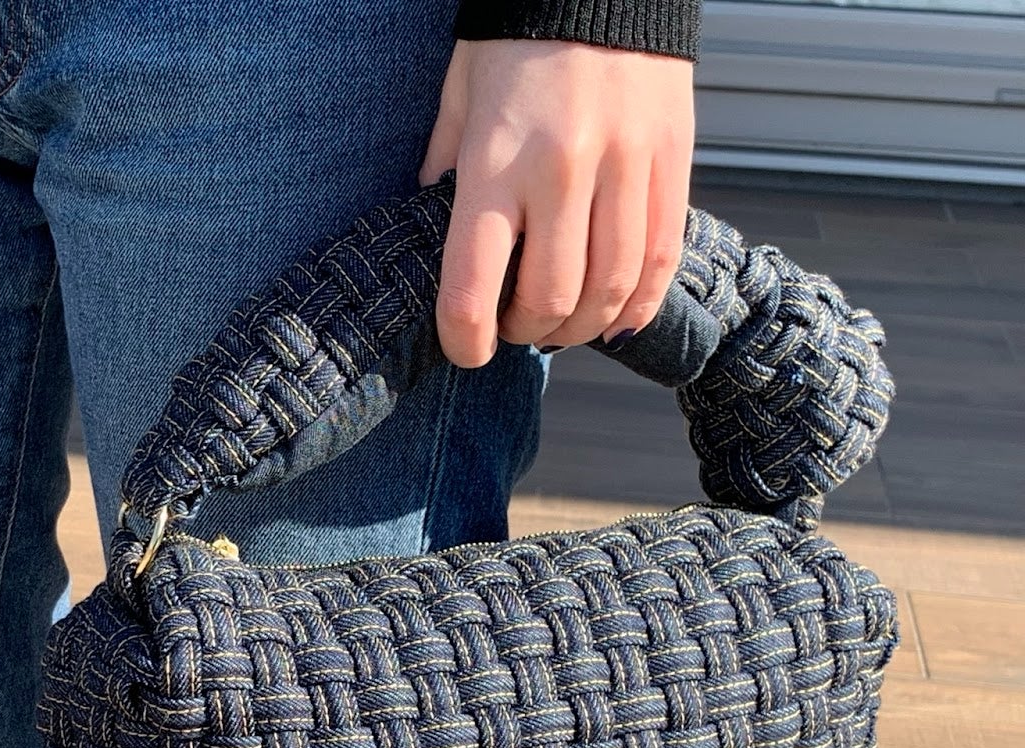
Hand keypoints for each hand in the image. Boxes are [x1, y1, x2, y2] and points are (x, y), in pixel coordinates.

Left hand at [420, 39, 694, 366]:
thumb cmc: (518, 39)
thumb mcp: (460, 95)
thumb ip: (445, 167)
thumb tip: (432, 228)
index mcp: (496, 161)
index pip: (474, 284)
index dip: (466, 339)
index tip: (466, 350)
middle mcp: (561, 171)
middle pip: (552, 300)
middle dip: (527, 333)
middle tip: (515, 327)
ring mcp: (625, 168)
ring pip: (610, 291)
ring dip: (581, 327)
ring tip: (561, 322)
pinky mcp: (672, 163)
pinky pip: (660, 260)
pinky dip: (636, 305)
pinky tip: (613, 314)